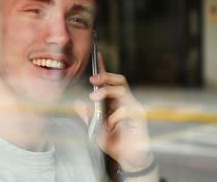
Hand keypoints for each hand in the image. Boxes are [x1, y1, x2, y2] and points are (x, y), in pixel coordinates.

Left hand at [74, 53, 152, 170]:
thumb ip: (87, 116)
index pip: (110, 81)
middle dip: (105, 77)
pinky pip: (126, 109)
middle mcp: (126, 101)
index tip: (97, 55)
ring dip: (106, 92)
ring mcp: (134, 108)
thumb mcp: (95, 129)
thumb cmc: (115, 142)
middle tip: (92, 80)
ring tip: (94, 98)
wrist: (128, 159)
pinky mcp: (139, 117)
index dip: (103, 68)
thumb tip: (77, 102)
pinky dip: (114, 115)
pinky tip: (110, 124)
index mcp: (115, 102)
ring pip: (122, 90)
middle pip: (119, 80)